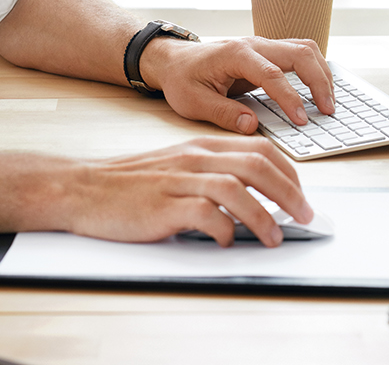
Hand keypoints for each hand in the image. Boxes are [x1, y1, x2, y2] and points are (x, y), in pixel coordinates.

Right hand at [64, 136, 310, 246]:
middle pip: (257, 165)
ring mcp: (179, 180)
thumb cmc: (130, 183)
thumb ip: (212, 172)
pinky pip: (205, 214)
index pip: (260, 148)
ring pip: (236, 189)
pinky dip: (224, 230)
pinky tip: (227, 242)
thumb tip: (254, 194)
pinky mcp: (163, 205)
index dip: (288, 172)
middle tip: (305, 216)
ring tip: (275, 237)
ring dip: (264, 216)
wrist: (83, 188)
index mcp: (201, 146)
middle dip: (290, 193)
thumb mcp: (177, 165)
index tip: (300, 194)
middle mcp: (194, 158)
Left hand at [141, 36, 334, 134]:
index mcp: (235, 54)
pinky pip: (299, 54)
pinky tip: (319, 90)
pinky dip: (315, 70)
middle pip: (299, 53)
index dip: (290, 98)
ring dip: (322, 73)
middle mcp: (254, 44)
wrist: (173, 60)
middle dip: (319, 81)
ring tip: (329, 102)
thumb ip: (223, 114)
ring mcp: (263, 46)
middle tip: (328, 110)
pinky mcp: (268, 53)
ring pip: (305, 49)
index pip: (272, 74)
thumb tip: (252, 126)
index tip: (301, 120)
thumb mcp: (193, 102)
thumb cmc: (182, 79)